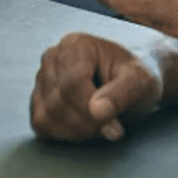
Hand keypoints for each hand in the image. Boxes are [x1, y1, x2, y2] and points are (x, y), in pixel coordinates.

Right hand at [30, 33, 161, 142]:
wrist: (128, 81)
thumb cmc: (135, 77)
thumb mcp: (139, 81)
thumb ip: (120, 93)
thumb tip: (97, 111)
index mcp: (77, 45)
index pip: (72, 84)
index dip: (92, 113)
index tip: (116, 130)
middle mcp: (53, 56)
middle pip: (58, 102)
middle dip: (87, 125)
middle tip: (111, 128)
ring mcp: (42, 76)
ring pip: (46, 115)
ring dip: (75, 131)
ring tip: (99, 126)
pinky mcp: (38, 97)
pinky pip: (40, 123)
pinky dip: (62, 133)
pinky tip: (84, 126)